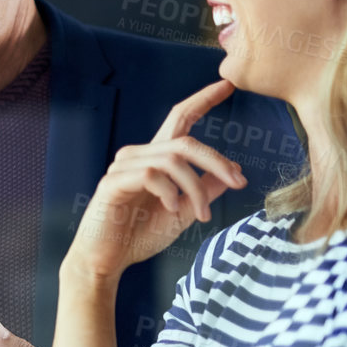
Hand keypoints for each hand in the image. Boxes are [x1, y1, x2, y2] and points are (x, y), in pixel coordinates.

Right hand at [67, 80, 245, 281]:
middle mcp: (138, 155)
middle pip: (185, 142)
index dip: (203, 100)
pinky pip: (152, 175)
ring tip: (202, 215)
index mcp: (155, 159)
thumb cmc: (139, 236)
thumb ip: (205, 190)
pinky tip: (173, 210)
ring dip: (196, 188)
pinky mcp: (113, 182)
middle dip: (217, 160)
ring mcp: (123, 167)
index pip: (180, 119)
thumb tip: (234, 171)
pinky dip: (171, 193)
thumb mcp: (184, 212)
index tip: (227, 86)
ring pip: (172, 160)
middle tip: (239, 183)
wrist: (107, 261)